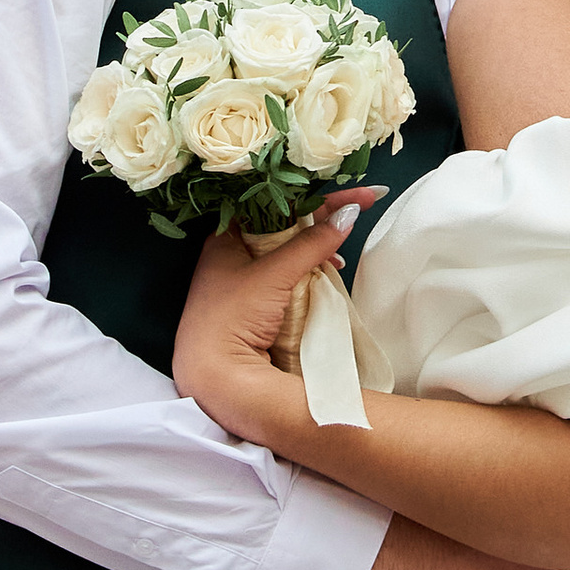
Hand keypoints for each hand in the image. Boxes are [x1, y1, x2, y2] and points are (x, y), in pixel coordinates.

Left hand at [171, 198, 375, 437]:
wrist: (211, 376)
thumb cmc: (231, 316)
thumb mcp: (273, 274)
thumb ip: (311, 243)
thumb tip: (349, 213)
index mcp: (226, 236)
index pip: (276, 201)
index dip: (314, 194)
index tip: (354, 193)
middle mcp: (232, 253)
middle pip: (284, 224)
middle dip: (321, 218)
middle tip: (359, 209)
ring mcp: (243, 280)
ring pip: (288, 251)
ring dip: (317, 248)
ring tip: (340, 255)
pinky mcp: (254, 304)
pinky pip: (288, 276)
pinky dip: (310, 272)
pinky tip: (328, 273)